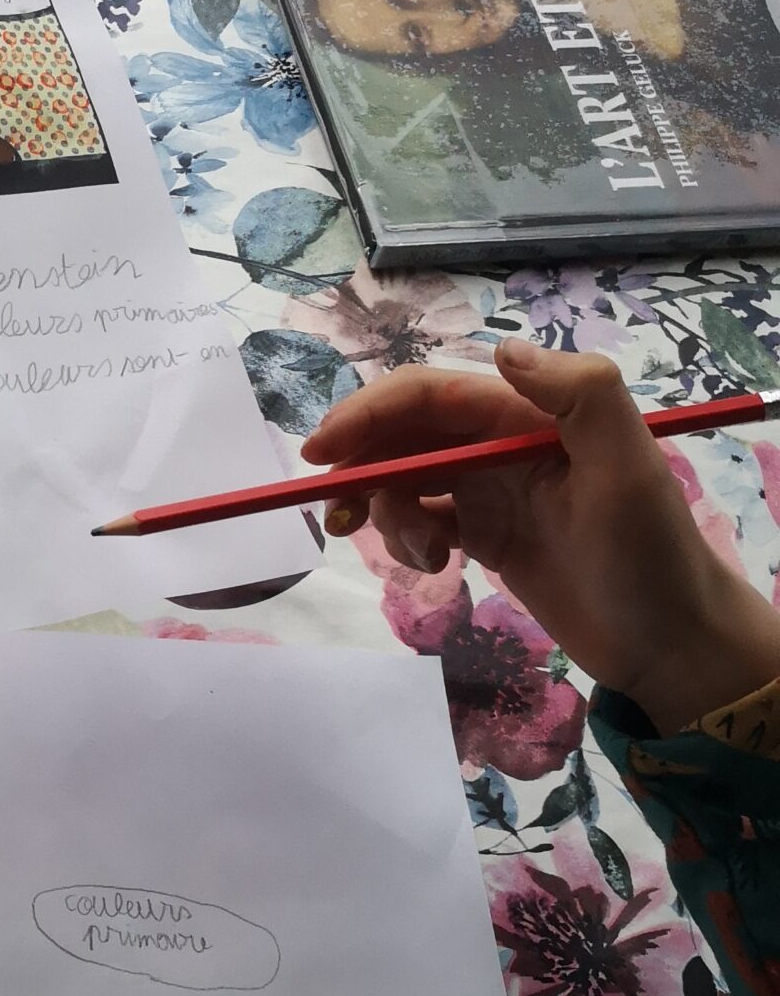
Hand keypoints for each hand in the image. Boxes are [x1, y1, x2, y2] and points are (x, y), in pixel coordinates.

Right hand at [303, 341, 779, 736]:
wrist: (672, 643)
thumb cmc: (651, 557)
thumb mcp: (628, 469)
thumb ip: (580, 396)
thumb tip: (502, 352)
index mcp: (529, 415)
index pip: (429, 396)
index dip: (368, 414)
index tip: (322, 455)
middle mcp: (504, 443)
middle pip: (406, 434)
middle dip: (363, 466)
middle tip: (340, 514)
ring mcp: (494, 490)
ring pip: (407, 479)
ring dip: (388, 513)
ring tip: (423, 559)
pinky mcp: (489, 535)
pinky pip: (423, 519)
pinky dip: (407, 537)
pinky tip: (433, 567)